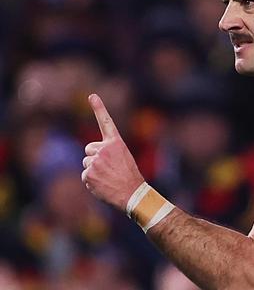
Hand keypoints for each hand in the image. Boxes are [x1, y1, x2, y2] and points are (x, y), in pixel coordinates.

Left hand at [82, 94, 143, 210]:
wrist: (133, 194)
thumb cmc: (130, 177)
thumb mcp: (124, 158)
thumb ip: (108, 152)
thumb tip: (91, 156)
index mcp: (116, 143)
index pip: (106, 122)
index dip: (99, 108)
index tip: (92, 96)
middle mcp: (104, 149)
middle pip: (89, 149)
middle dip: (95, 157)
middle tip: (109, 168)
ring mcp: (95, 161)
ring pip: (86, 163)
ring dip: (93, 170)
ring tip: (108, 178)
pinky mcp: (88, 173)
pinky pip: (85, 175)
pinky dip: (92, 181)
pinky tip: (103, 185)